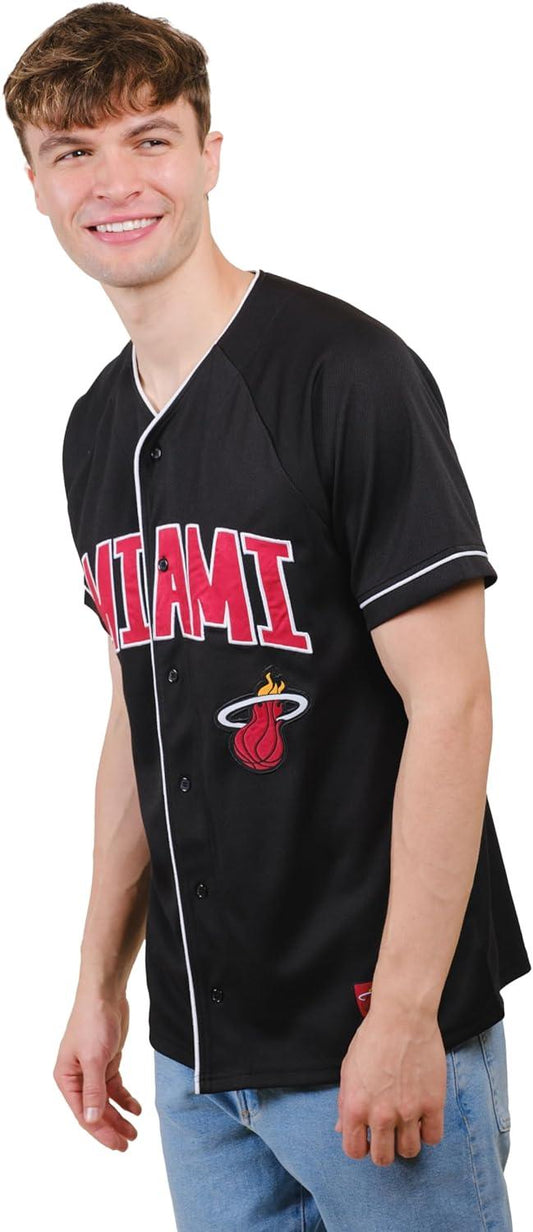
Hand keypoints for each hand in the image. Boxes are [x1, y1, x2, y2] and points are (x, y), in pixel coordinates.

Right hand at [53, 990, 141, 1150]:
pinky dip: (125, 1098)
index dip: (101, 1131)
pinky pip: (115, 1087)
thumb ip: (94, 1091)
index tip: (117, 1145)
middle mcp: (77, 1077)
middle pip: (95, 1110)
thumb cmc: (93, 1022)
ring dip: (119, 1116)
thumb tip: (92, 1120)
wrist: (106, 994)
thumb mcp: (94, 1058)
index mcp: (66, 1078)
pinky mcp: (107, 1062)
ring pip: (106, 1101)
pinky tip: (136, 1108)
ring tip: (134, 1132)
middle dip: (111, 1127)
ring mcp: (92, 1070)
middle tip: (128, 1143)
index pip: (84, 1113)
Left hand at [335, 1009, 445, 1165]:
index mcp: (355, 1107)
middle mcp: (380, 1115)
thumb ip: (345, 1102)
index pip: (354, 1151)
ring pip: (410, 1151)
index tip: (367, 1138)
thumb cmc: (372, 1038)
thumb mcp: (349, 1069)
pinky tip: (424, 1117)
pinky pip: (434, 1137)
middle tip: (388, 1134)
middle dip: (384, 1149)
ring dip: (407, 1142)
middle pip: (383, 1158)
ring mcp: (408, 1111)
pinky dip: (429, 1132)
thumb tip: (341, 1129)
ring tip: (407, 1125)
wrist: (402, 1016)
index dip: (360, 1147)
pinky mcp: (433, 1103)